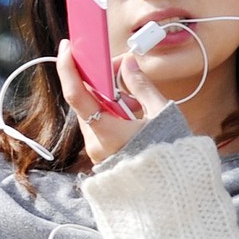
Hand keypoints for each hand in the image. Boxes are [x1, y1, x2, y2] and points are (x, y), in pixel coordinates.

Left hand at [56, 40, 168, 166]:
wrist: (170, 191)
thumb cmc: (169, 155)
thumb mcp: (161, 114)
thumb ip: (141, 86)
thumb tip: (127, 64)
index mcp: (108, 131)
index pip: (77, 94)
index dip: (68, 68)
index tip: (68, 47)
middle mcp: (96, 142)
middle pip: (86, 99)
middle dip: (100, 78)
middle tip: (121, 66)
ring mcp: (97, 150)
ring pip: (93, 111)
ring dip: (109, 96)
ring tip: (135, 97)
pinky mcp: (103, 154)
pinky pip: (99, 124)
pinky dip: (112, 111)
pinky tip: (133, 112)